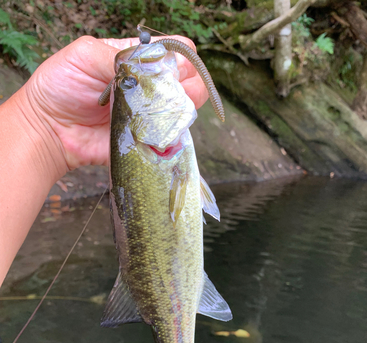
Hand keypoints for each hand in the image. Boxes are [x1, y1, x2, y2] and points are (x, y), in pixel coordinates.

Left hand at [23, 35, 208, 174]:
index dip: (179, 57)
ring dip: (179, 109)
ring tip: (156, 112)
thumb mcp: (85, 56)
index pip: (175, 51)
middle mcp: (149, 86)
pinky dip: (169, 135)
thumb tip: (148, 68)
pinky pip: (170, 139)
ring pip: (186, 110)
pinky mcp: (146, 140)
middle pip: (189, 80)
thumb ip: (118, 57)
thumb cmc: (61, 87)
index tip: (166, 69)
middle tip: (162, 93)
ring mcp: (150, 115)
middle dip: (185, 84)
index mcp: (137, 60)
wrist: (50, 129)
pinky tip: (155, 132)